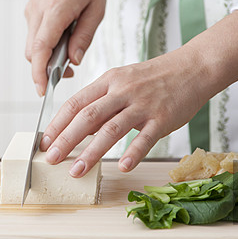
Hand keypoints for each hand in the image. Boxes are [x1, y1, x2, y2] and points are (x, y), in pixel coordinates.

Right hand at [25, 0, 105, 95]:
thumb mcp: (96, 9)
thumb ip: (84, 37)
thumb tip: (73, 61)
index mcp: (56, 8)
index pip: (42, 47)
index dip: (40, 72)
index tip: (42, 89)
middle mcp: (38, 10)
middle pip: (34, 52)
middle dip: (46, 68)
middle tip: (69, 72)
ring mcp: (32, 10)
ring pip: (33, 45)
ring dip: (47, 57)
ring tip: (70, 53)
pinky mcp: (32, 10)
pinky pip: (35, 35)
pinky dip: (46, 45)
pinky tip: (63, 39)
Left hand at [40, 10, 237, 176]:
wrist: (193, 67)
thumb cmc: (155, 78)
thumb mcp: (124, 80)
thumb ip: (103, 101)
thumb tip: (79, 126)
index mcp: (109, 80)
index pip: (76, 102)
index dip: (58, 123)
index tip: (45, 141)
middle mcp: (122, 91)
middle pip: (87, 116)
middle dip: (66, 139)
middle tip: (50, 159)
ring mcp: (143, 104)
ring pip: (111, 129)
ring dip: (91, 152)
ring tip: (76, 170)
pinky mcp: (163, 117)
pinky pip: (145, 138)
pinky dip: (133, 153)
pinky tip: (123, 167)